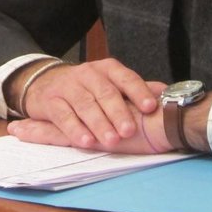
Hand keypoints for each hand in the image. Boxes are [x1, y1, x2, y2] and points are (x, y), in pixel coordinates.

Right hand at [9, 58, 165, 150]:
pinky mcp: (51, 102)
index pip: (125, 77)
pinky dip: (75, 129)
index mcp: (106, 69)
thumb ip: (137, 88)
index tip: (151, 107)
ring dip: (99, 123)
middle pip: (105, 92)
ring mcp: (68, 87)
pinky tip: (86, 142)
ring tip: (111, 141)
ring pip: (85, 104)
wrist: (44, 82)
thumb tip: (167, 93)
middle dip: (118, 112)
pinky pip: (64, 116)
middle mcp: (87, 74)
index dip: (138, 91)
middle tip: (130, 131)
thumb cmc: (86, 87)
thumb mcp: (110, 83)